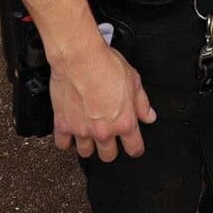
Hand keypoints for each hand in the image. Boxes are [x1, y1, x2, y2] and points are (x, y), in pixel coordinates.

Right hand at [51, 43, 156, 161]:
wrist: (79, 57)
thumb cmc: (106, 64)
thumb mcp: (134, 80)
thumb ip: (142, 102)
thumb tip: (149, 116)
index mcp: (124, 121)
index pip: (134, 148)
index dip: (136, 148)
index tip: (134, 147)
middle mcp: (104, 130)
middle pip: (108, 155)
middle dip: (110, 148)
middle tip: (109, 137)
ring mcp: (82, 130)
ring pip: (86, 153)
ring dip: (89, 145)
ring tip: (90, 133)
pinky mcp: (63, 125)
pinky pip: (63, 144)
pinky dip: (66, 140)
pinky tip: (71, 133)